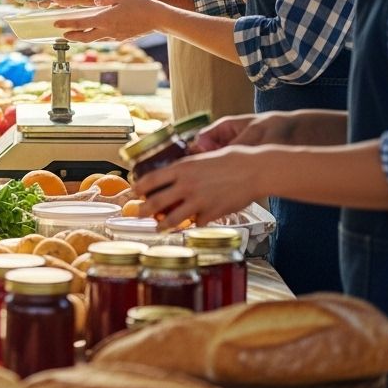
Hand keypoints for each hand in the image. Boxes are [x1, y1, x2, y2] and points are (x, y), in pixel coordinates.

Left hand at [54, 0, 160, 42]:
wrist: (157, 18)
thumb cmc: (140, 3)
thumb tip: (95, 2)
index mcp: (105, 19)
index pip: (80, 23)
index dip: (67, 24)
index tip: (56, 24)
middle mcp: (107, 30)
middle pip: (84, 37)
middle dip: (71, 36)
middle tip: (62, 33)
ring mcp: (114, 36)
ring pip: (93, 39)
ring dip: (82, 38)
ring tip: (74, 35)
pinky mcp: (120, 38)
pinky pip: (104, 39)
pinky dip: (95, 37)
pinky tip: (93, 33)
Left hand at [135, 146, 268, 227]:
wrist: (255, 170)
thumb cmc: (233, 160)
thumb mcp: (203, 158)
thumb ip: (188, 168)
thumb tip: (177, 174)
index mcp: (182, 168)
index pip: (151, 179)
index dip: (138, 187)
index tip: (132, 191)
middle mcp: (186, 185)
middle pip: (155, 202)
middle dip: (142, 210)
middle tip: (136, 214)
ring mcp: (198, 201)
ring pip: (172, 219)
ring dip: (162, 226)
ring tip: (158, 228)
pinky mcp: (211, 214)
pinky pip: (196, 223)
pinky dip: (193, 225)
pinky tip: (192, 225)